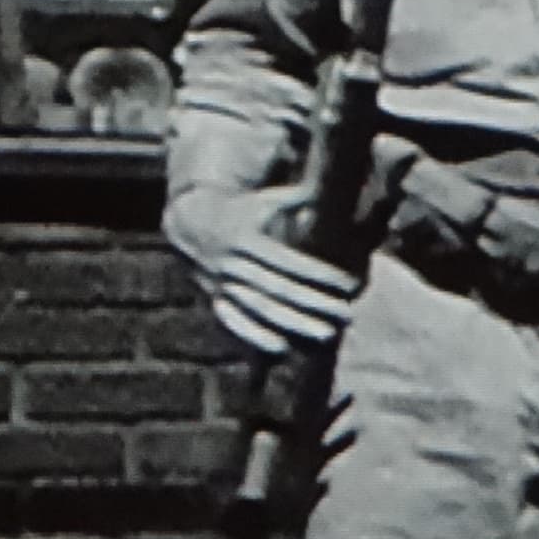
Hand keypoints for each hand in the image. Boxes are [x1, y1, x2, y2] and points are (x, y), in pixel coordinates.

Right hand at [167, 182, 359, 356]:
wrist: (189, 223)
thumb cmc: (241, 210)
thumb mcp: (265, 200)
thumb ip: (298, 199)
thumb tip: (329, 187)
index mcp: (246, 236)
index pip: (289, 260)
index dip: (319, 274)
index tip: (349, 285)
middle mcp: (232, 262)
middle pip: (277, 288)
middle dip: (313, 303)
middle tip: (347, 315)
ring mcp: (221, 284)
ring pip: (259, 308)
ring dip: (293, 324)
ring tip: (326, 337)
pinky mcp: (214, 300)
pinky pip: (235, 322)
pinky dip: (255, 337)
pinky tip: (281, 350)